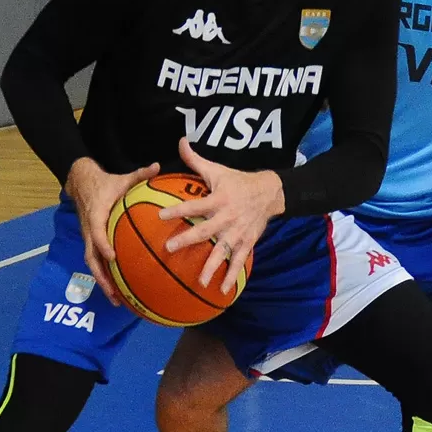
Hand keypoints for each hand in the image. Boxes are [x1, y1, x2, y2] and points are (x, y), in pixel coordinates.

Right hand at [64, 156, 159, 305]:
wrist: (81, 183)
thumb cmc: (105, 183)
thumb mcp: (122, 178)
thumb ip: (140, 174)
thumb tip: (157, 166)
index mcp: (96, 215)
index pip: (97, 233)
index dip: (103, 245)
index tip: (113, 257)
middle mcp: (90, 230)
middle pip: (91, 257)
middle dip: (101, 276)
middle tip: (114, 293)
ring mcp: (89, 238)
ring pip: (92, 264)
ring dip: (102, 282)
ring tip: (116, 300)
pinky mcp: (91, 242)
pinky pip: (96, 261)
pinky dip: (105, 276)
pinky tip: (119, 290)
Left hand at [158, 138, 284, 293]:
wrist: (270, 192)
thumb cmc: (237, 181)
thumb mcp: (218, 170)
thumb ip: (196, 160)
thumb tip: (180, 141)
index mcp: (218, 200)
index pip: (195, 205)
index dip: (179, 210)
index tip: (161, 216)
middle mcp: (227, 218)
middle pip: (205, 230)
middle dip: (188, 240)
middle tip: (170, 248)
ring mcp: (237, 233)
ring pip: (222, 251)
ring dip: (211, 267)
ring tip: (200, 282)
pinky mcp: (246, 243)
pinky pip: (238, 262)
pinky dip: (231, 276)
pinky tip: (222, 291)